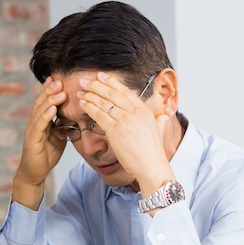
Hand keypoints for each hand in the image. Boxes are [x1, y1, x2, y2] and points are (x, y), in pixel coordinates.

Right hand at [12, 77, 66, 209]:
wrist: (35, 173)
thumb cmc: (45, 155)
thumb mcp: (59, 137)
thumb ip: (64, 125)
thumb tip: (74, 114)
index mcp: (41, 122)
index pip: (44, 103)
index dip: (50, 91)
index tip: (58, 79)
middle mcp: (34, 124)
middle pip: (41, 103)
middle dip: (49, 91)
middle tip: (58, 80)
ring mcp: (32, 132)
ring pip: (39, 112)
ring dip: (49, 101)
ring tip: (58, 91)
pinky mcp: (32, 141)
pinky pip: (39, 127)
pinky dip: (45, 117)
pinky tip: (52, 110)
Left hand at [78, 72, 173, 193]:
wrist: (152, 167)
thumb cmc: (154, 154)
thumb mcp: (160, 132)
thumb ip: (160, 122)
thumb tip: (163, 118)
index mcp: (144, 110)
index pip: (125, 91)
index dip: (111, 82)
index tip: (101, 76)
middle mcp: (135, 112)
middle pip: (112, 93)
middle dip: (96, 85)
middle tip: (84, 81)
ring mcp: (125, 120)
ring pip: (104, 103)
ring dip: (90, 95)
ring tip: (80, 91)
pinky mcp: (116, 131)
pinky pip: (99, 115)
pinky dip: (89, 107)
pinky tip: (82, 104)